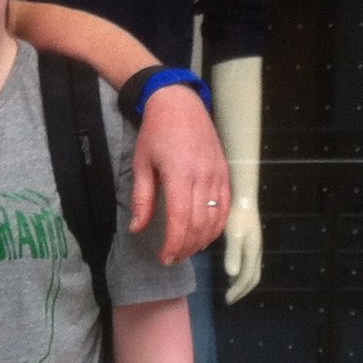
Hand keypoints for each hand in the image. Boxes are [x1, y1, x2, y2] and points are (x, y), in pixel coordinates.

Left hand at [130, 87, 229, 264]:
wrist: (180, 104)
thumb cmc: (156, 133)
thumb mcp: (142, 164)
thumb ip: (142, 199)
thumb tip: (137, 229)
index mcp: (180, 174)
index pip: (180, 218)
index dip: (174, 243)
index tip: (165, 257)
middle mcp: (203, 176)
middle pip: (199, 223)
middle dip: (186, 246)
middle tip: (173, 258)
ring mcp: (218, 175)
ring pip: (215, 218)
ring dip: (202, 239)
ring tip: (186, 251)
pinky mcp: (225, 173)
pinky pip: (226, 206)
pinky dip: (217, 225)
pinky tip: (205, 235)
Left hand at [222, 203, 262, 302]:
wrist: (244, 200)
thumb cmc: (237, 217)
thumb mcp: (234, 235)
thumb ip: (233, 254)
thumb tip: (233, 275)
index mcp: (253, 253)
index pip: (247, 277)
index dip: (238, 290)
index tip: (228, 300)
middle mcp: (256, 252)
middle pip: (253, 277)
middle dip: (243, 290)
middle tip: (231, 299)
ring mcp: (254, 247)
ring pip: (252, 271)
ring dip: (243, 283)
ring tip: (232, 289)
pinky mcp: (250, 242)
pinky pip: (249, 264)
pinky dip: (242, 273)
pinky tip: (232, 272)